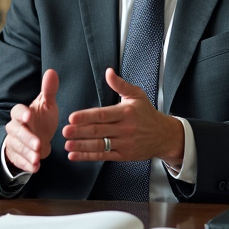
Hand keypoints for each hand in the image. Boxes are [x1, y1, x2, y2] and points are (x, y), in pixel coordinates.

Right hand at [4, 69, 59, 173]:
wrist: (36, 139)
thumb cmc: (41, 119)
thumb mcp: (47, 105)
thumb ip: (49, 90)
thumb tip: (52, 71)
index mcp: (22, 113)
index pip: (17, 111)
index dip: (22, 114)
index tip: (29, 116)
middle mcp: (15, 127)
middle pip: (17, 132)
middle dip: (27, 138)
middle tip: (38, 144)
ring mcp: (14, 142)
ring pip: (17, 147)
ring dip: (27, 153)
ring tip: (38, 158)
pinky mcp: (16, 156)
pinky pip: (19, 160)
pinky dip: (27, 164)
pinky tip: (36, 167)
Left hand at [61, 68, 184, 166]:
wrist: (163, 136)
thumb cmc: (147, 114)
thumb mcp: (137, 95)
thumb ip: (120, 84)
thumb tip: (108, 71)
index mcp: (126, 113)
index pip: (103, 115)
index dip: (87, 116)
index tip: (73, 117)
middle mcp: (125, 129)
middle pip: (99, 131)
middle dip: (80, 131)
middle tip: (65, 131)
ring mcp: (124, 144)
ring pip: (100, 145)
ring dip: (82, 146)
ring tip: (67, 144)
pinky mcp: (123, 156)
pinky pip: (103, 156)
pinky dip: (88, 156)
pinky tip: (74, 155)